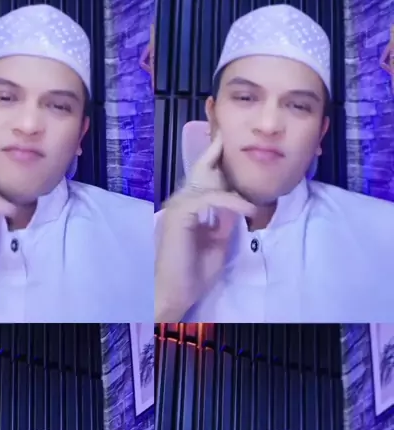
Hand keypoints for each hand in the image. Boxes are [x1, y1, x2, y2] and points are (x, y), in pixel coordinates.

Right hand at [155, 132, 256, 320]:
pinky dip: (232, 203)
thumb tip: (238, 204)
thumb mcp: (219, 242)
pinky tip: (248, 210)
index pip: (204, 180)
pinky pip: (212, 200)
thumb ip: (225, 222)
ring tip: (253, 184)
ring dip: (234, 187)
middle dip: (216, 152)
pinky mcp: (180, 215)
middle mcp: (181, 202)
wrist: (176, 294)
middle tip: (229, 135)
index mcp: (189, 208)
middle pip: (202, 171)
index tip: (228, 145)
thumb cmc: (194, 274)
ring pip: (210, 185)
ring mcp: (178, 207)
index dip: (216, 161)